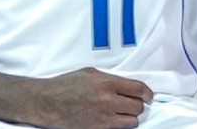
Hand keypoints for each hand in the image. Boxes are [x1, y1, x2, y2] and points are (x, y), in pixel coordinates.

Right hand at [28, 68, 151, 128]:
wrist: (48, 102)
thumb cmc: (65, 85)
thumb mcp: (89, 73)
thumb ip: (109, 78)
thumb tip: (125, 85)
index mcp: (107, 83)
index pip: (139, 89)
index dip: (147, 93)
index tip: (148, 96)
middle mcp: (108, 100)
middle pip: (138, 107)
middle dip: (138, 105)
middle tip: (133, 104)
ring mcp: (104, 117)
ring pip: (132, 121)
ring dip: (130, 117)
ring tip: (123, 113)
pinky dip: (119, 125)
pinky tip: (112, 120)